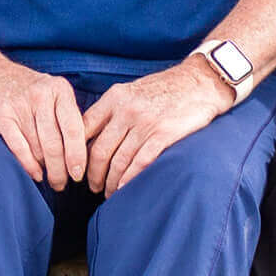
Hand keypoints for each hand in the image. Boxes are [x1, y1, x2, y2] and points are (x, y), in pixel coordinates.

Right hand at [0, 57, 87, 187]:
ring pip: (37, 148)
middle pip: (55, 142)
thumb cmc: (29, 91)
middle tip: (62, 184)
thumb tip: (82, 155)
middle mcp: (42, 94)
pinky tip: (35, 174)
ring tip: (50, 178)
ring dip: (45, 168)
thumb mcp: (53, 93)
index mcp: (60, 89)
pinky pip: (19, 147)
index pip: (74, 128)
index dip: (77, 155)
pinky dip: (28, 165)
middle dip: (60, 169)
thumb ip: (68, 117)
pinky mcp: (2, 114)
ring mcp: (20, 104)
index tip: (79, 174)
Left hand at [83, 59, 232, 194]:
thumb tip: (89, 136)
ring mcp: (145, 123)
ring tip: (109, 192)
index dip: (76, 152)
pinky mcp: (163, 134)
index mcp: (114, 97)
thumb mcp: (131, 91)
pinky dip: (129, 180)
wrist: (199, 82)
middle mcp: (126, 110)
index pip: (84, 128)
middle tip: (93, 187)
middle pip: (99, 150)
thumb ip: (111, 110)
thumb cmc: (164, 89)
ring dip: (110, 182)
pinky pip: (139, 163)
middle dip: (93, 174)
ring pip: (118, 161)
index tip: (76, 167)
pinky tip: (124, 189)